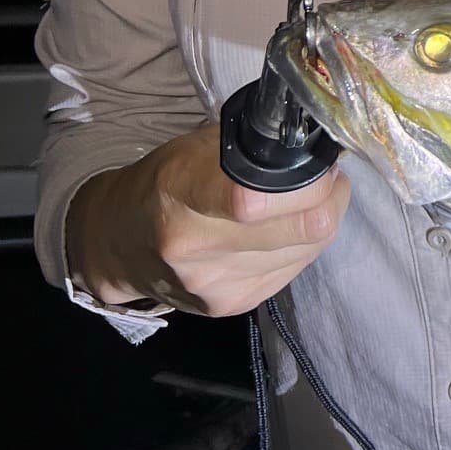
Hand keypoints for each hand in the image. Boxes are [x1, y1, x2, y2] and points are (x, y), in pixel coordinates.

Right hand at [69, 123, 350, 316]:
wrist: (119, 242)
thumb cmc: (165, 180)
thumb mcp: (197, 147)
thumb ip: (254, 145)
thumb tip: (316, 143)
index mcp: (182, 191)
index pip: (257, 198)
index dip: (307, 182)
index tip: (322, 162)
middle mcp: (196, 245)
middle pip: (305, 228)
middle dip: (330, 198)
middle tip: (326, 179)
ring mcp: (214, 284)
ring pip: (310, 250)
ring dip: (318, 222)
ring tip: (300, 203)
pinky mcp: (231, 305)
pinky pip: (295, 269)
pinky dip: (300, 247)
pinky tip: (282, 231)